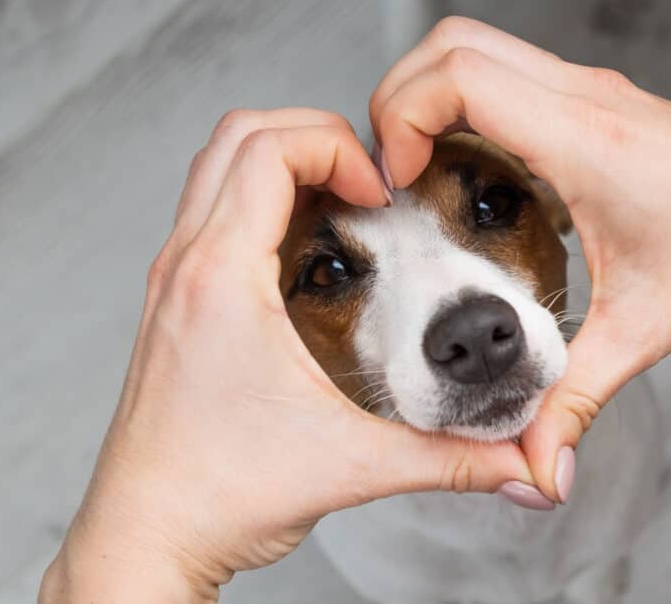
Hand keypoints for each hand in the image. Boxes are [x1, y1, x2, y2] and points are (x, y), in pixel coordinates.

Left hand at [40, 109, 534, 602]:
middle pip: (238, 134)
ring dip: (285, 161)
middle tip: (368, 183)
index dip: (339, 148)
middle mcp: (187, 266)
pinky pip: (211, 209)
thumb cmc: (220, 497)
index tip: (381, 194)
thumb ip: (451, 458)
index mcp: (222, 280)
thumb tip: (523, 463)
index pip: (269, 149)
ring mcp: (173, 281)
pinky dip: (261, 197)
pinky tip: (309, 249)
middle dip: (316, 136)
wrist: (148, 537)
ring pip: (217, 166)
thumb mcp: (352, 467)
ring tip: (345, 205)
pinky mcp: (175, 301)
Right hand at [368, 17, 670, 502]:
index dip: (402, 119)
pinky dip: (468, 104)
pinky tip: (472, 172)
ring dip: (431, 95)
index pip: (461, 78)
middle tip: (390, 167)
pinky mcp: (599, 104)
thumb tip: (539, 465)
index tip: (394, 179)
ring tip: (418, 167)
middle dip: (398, 96)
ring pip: (478, 48)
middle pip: (454, 43)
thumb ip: (576, 399)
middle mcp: (586, 100)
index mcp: (587, 140)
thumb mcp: (645, 329)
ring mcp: (594, 93)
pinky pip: (511, 76)